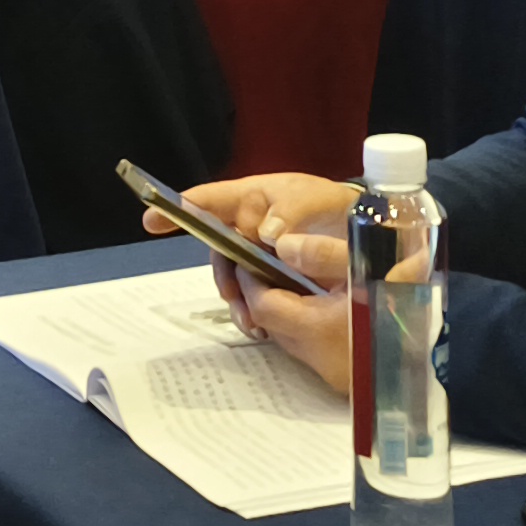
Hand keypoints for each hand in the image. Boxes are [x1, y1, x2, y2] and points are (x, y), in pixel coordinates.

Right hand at [152, 170, 357, 364]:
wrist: (373, 234)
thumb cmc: (340, 207)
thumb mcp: (319, 200)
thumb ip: (293, 211)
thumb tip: (266, 233)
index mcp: (255, 198)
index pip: (211, 201)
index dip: (180, 208)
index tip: (151, 220)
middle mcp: (251, 226)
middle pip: (218, 249)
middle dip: (222, 275)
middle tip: (234, 297)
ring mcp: (262, 254)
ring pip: (235, 277)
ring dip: (237, 300)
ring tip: (253, 322)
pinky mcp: (276, 279)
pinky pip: (253, 296)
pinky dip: (253, 312)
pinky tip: (263, 327)